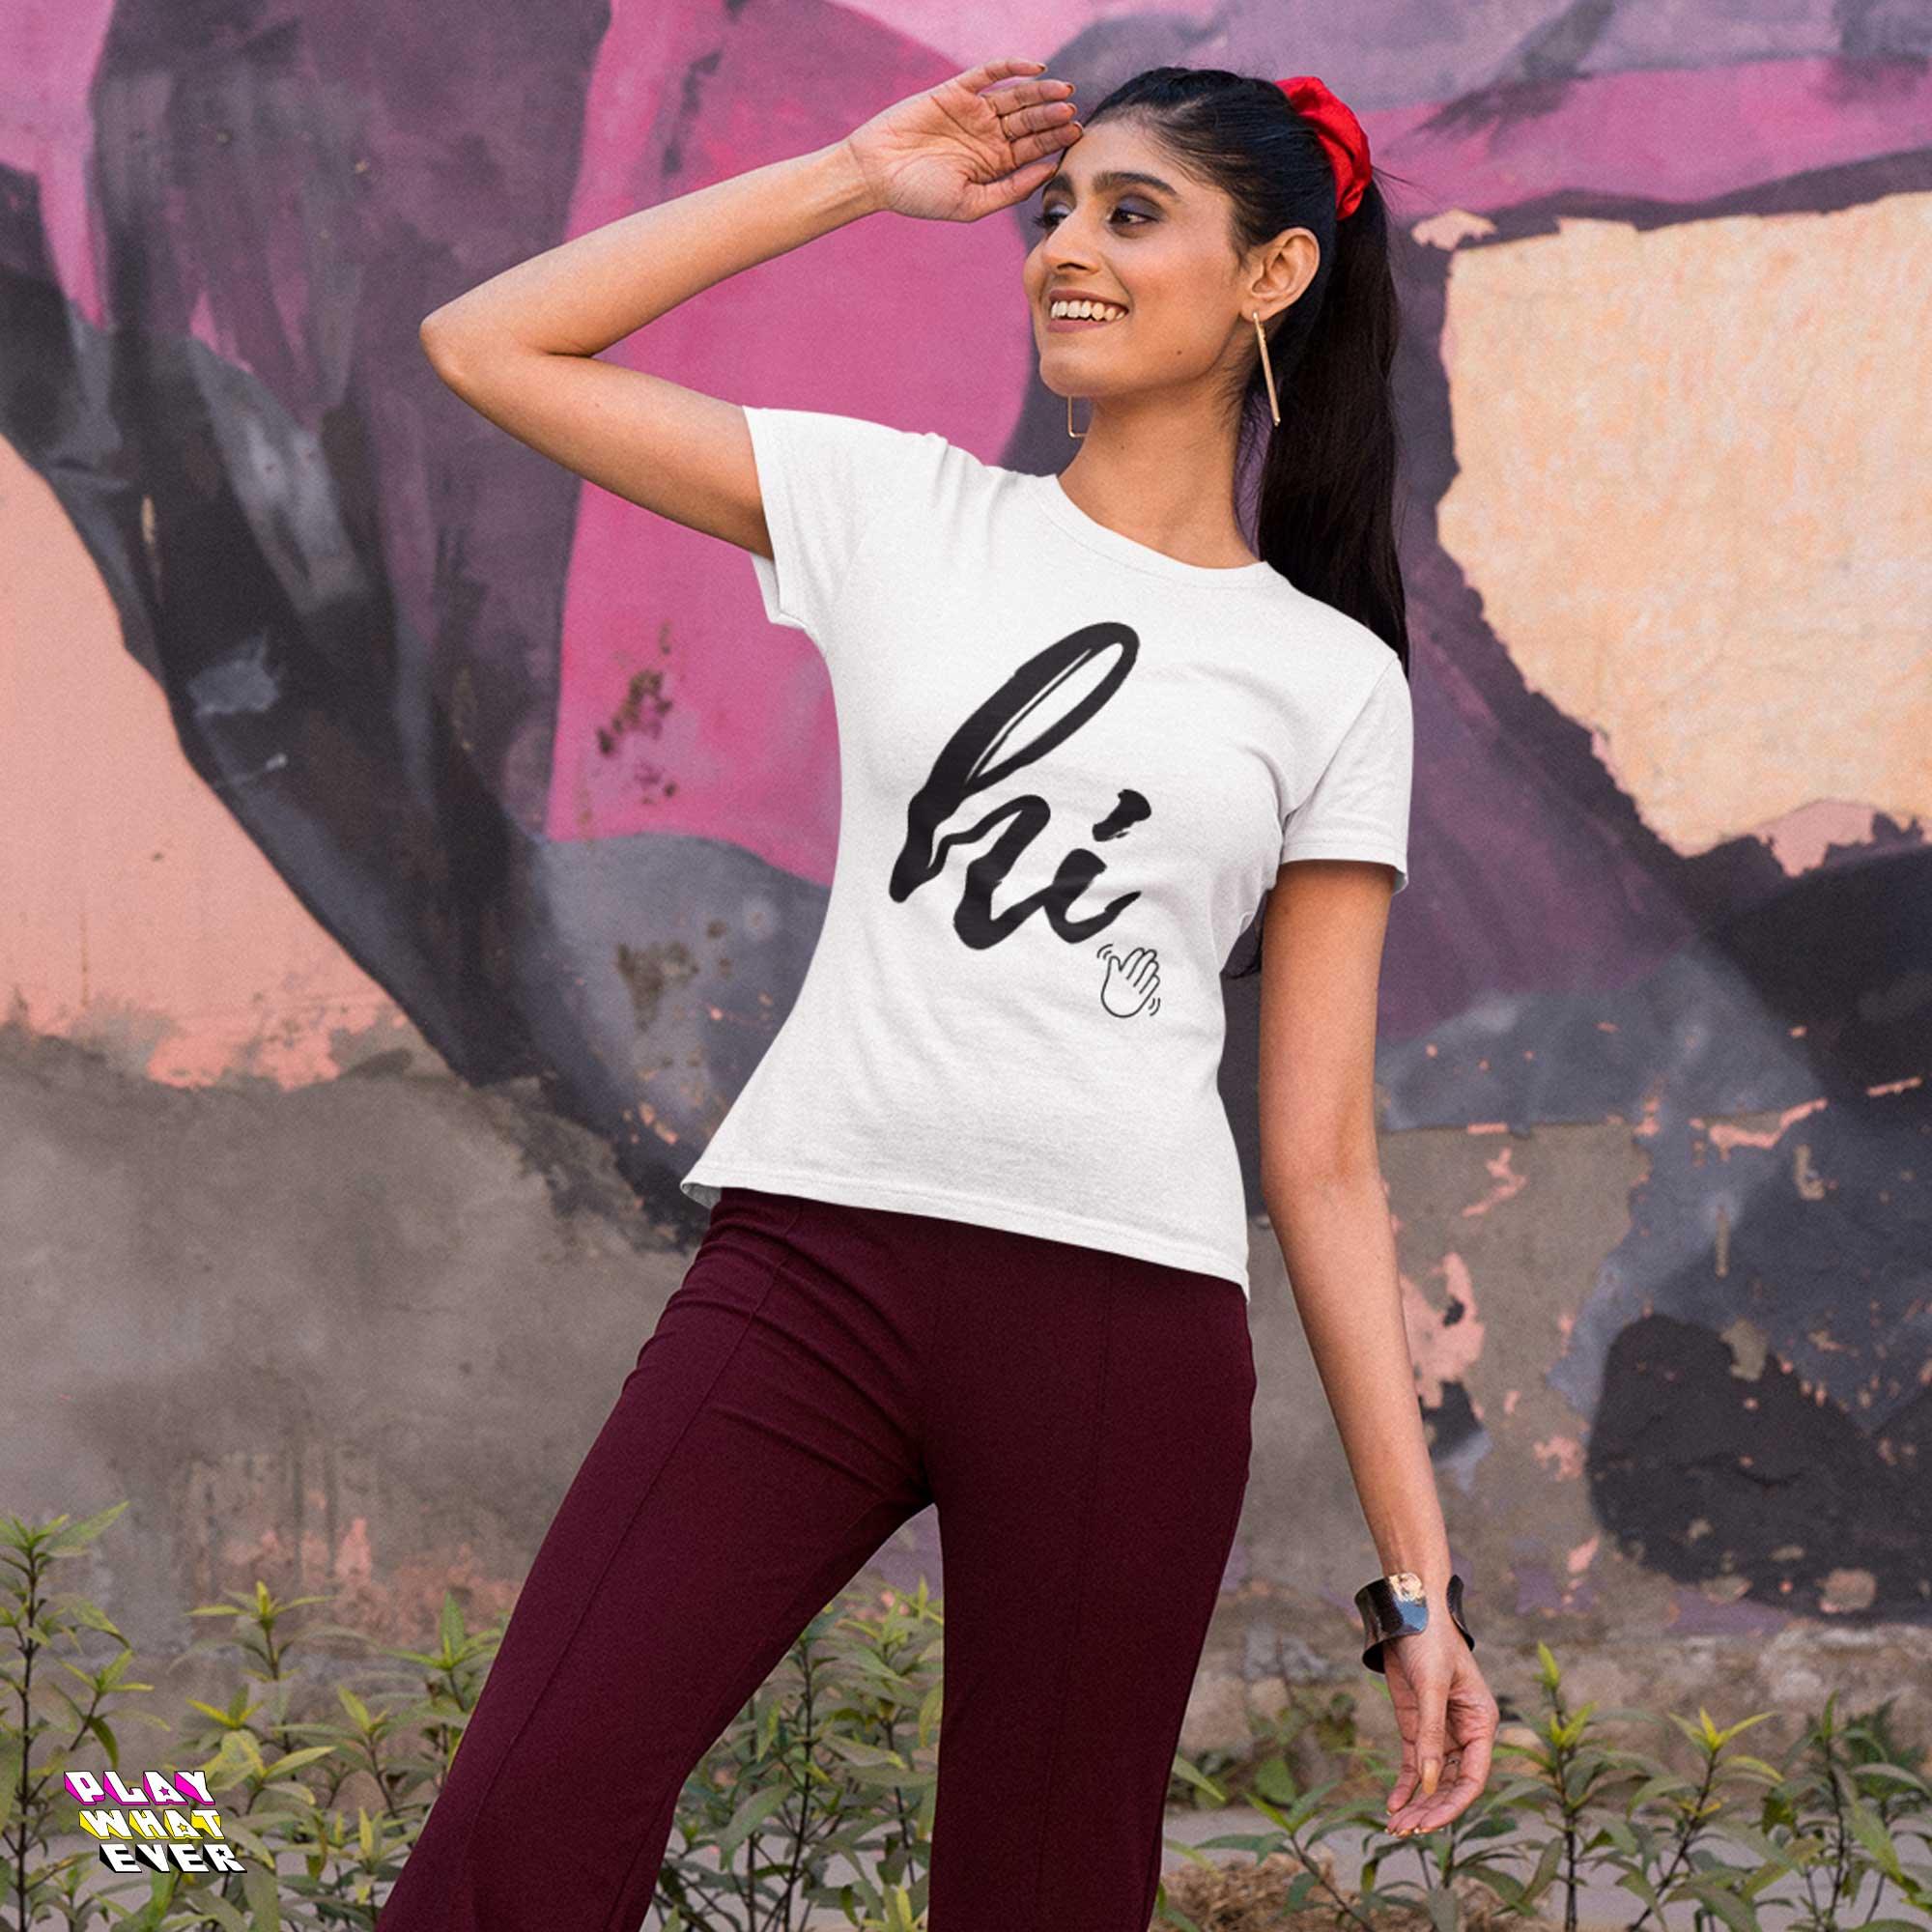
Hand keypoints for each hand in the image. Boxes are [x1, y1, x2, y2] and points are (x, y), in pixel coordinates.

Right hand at [842, 57, 1081, 222]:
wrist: (876, 173)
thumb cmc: (919, 196)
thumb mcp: (971, 204)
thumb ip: (1009, 190)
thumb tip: (1047, 173)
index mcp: (994, 165)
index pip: (1033, 150)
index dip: (1056, 142)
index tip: (1077, 136)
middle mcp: (988, 137)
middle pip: (1030, 122)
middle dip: (1053, 117)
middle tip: (1072, 113)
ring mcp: (973, 112)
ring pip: (1016, 98)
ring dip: (1040, 93)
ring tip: (1063, 91)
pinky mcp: (955, 91)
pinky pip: (988, 74)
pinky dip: (1011, 67)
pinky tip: (1034, 67)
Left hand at [1380, 1621, 1499, 1836]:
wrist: (1408, 1609)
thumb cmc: (1430, 1639)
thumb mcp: (1431, 1685)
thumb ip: (1430, 1734)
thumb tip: (1428, 1784)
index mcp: (1481, 1723)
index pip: (1473, 1777)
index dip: (1453, 1804)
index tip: (1429, 1823)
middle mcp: (1465, 1732)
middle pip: (1451, 1784)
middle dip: (1431, 1810)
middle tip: (1406, 1832)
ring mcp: (1440, 1730)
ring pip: (1433, 1779)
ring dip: (1417, 1803)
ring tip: (1396, 1828)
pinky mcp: (1417, 1725)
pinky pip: (1415, 1764)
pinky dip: (1405, 1785)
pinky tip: (1393, 1805)